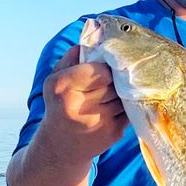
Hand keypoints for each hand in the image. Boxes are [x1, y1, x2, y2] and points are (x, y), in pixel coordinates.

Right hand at [41, 44, 128, 160]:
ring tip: (113, 95)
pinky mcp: (112, 133)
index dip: (107, 68)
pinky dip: (127, 107)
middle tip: (115, 80)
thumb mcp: (55, 80)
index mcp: (63, 87)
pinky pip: (129, 111)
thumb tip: (96, 37)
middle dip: (117, 81)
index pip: (101, 69)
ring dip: (124, 94)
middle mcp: (79, 105)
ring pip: (125, 97)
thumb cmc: (59, 106)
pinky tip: (116, 108)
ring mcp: (98, 121)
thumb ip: (72, 57)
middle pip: (115, 83)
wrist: (60, 148)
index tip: (106, 69)